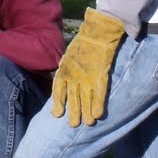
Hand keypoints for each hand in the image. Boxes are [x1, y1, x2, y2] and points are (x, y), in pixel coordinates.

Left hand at [51, 9, 126, 127]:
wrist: (98, 32)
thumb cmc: (84, 42)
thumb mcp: (69, 53)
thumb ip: (66, 63)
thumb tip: (61, 68)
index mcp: (65, 69)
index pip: (58, 89)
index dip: (58, 102)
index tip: (57, 114)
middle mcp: (74, 76)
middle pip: (73, 98)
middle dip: (73, 112)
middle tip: (73, 126)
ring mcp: (87, 77)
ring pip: (85, 99)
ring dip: (86, 112)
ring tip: (87, 124)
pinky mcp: (100, 76)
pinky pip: (99, 93)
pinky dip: (98, 104)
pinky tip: (98, 115)